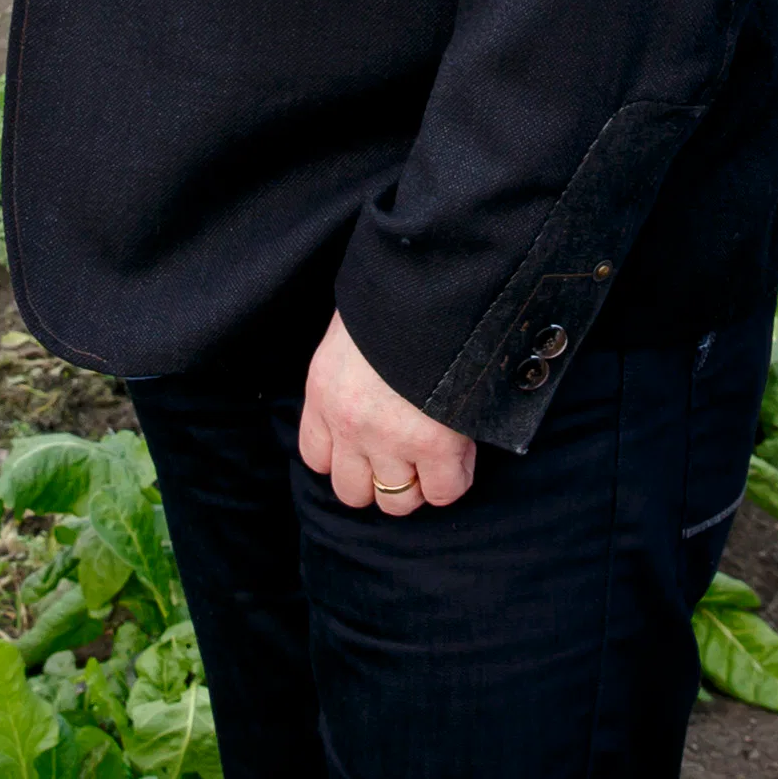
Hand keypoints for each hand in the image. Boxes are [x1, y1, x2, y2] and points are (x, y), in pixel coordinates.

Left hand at [299, 313, 477, 514]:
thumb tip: (377, 381)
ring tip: (436, 456)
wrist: (430, 277)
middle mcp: (348, 424)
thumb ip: (355, 366)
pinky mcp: (434, 444)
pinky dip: (454, 478)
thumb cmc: (393, 293)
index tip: (369, 445)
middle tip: (406, 455)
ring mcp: (390, 439)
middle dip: (379, 480)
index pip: (317, 457)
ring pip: (396, 501)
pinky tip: (460, 451)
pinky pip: (443, 491)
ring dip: (417, 484)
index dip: (346, 457)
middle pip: (352, 492)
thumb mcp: (353, 327)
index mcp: (324, 392)